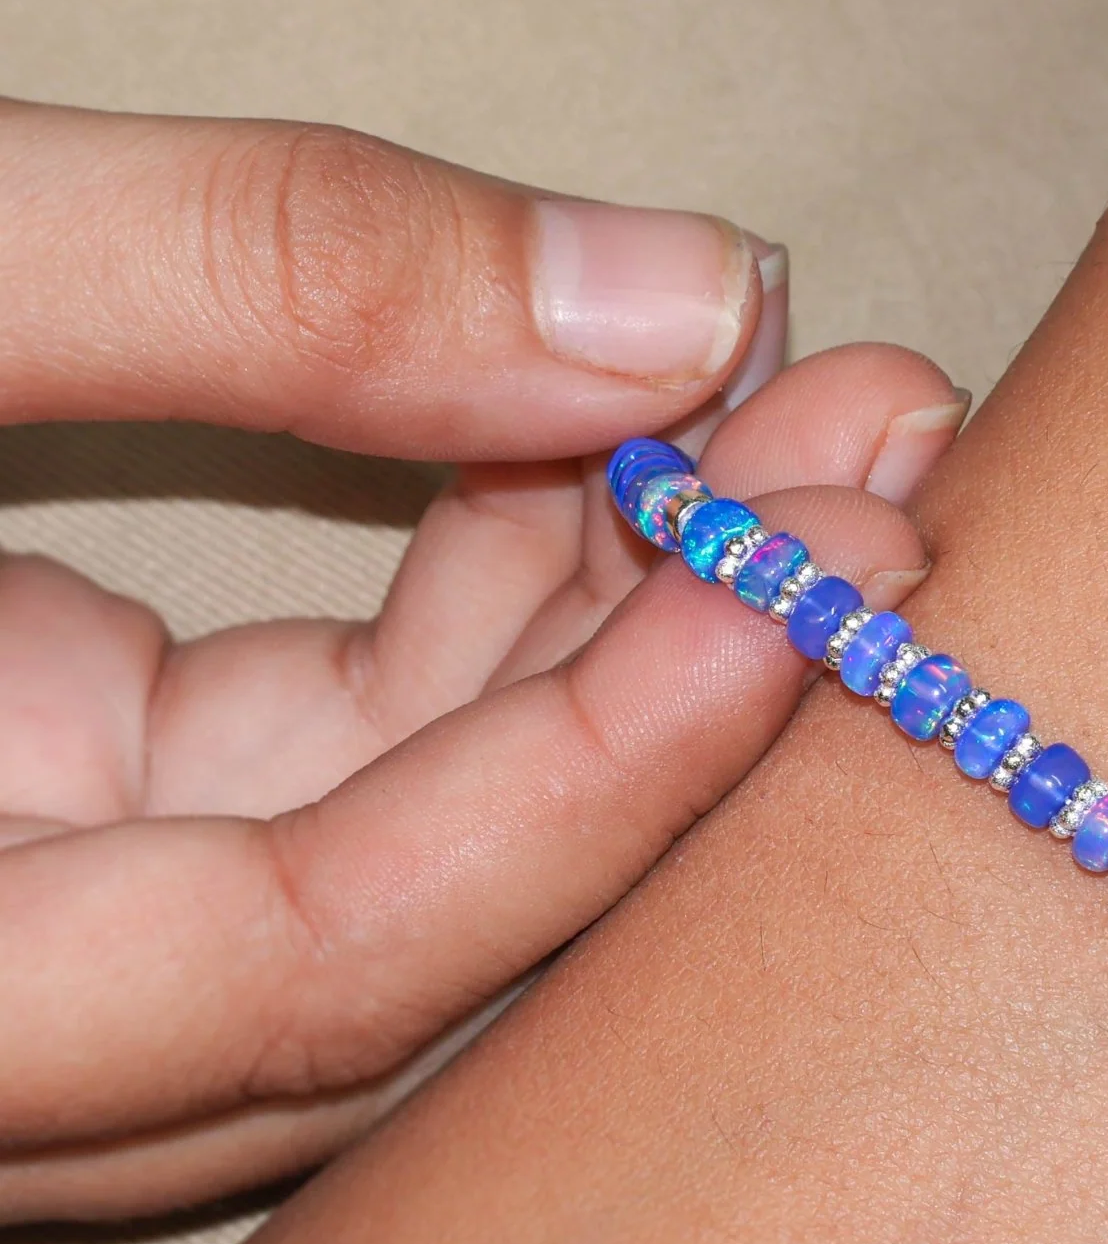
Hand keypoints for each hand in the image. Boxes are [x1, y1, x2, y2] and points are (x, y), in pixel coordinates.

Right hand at [0, 101, 964, 1221]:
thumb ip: (244, 278)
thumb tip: (674, 293)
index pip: (303, 965)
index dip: (582, 784)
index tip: (813, 576)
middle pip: (408, 934)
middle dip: (663, 694)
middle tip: (886, 468)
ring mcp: (38, 906)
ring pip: (396, 847)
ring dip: (611, 631)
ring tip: (818, 426)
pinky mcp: (66, 790)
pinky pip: (332, 751)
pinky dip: (488, 598)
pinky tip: (636, 445)